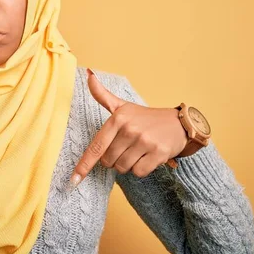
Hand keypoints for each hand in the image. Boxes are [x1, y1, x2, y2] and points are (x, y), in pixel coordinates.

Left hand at [68, 68, 186, 189]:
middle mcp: (130, 129)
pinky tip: (147, 157)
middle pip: (108, 160)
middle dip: (113, 159)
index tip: (74, 179)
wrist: (179, 123)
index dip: (84, 164)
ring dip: (127, 165)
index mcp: (118, 119)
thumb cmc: (145, 117)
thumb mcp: (122, 106)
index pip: (96, 146)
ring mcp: (145, 141)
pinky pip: (139, 172)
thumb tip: (88, 74)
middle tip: (125, 148)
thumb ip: (102, 95)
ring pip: (123, 168)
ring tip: (137, 151)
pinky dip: (141, 169)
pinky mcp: (158, 153)